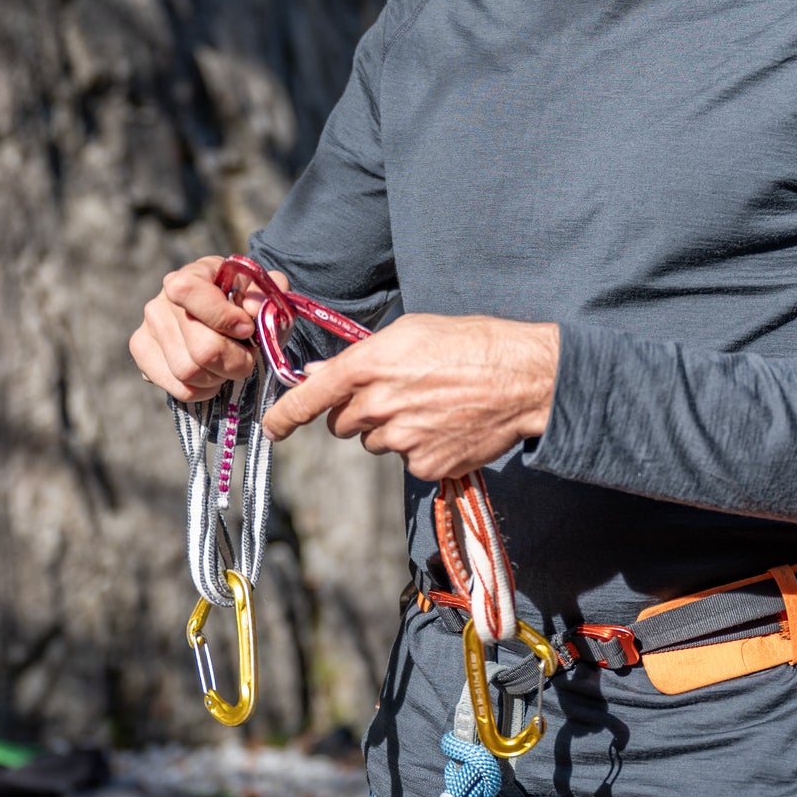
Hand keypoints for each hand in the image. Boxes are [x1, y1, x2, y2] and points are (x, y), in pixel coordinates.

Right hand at [130, 254, 285, 401]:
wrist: (222, 318)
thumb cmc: (244, 305)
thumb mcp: (263, 293)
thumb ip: (267, 294)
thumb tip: (252, 308)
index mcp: (192, 274)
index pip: (190, 292)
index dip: (223, 317)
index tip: (247, 329)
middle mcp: (162, 300)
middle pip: (202, 349)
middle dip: (236, 360)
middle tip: (247, 355)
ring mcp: (148, 328)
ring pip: (189, 372)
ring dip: (220, 376)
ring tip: (229, 364)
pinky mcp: (142, 353)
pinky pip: (177, 388)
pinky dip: (203, 390)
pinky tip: (212, 376)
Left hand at [260, 314, 559, 480]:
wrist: (524, 378)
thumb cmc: (471, 343)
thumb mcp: (411, 332)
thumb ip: (362, 355)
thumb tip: (323, 372)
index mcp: (370, 366)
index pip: (310, 396)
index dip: (284, 415)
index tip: (272, 426)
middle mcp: (379, 405)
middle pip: (342, 424)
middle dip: (358, 413)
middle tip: (396, 394)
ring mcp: (402, 440)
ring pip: (375, 442)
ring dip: (391, 429)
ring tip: (431, 406)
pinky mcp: (425, 465)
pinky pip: (407, 461)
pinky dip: (421, 448)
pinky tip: (447, 426)